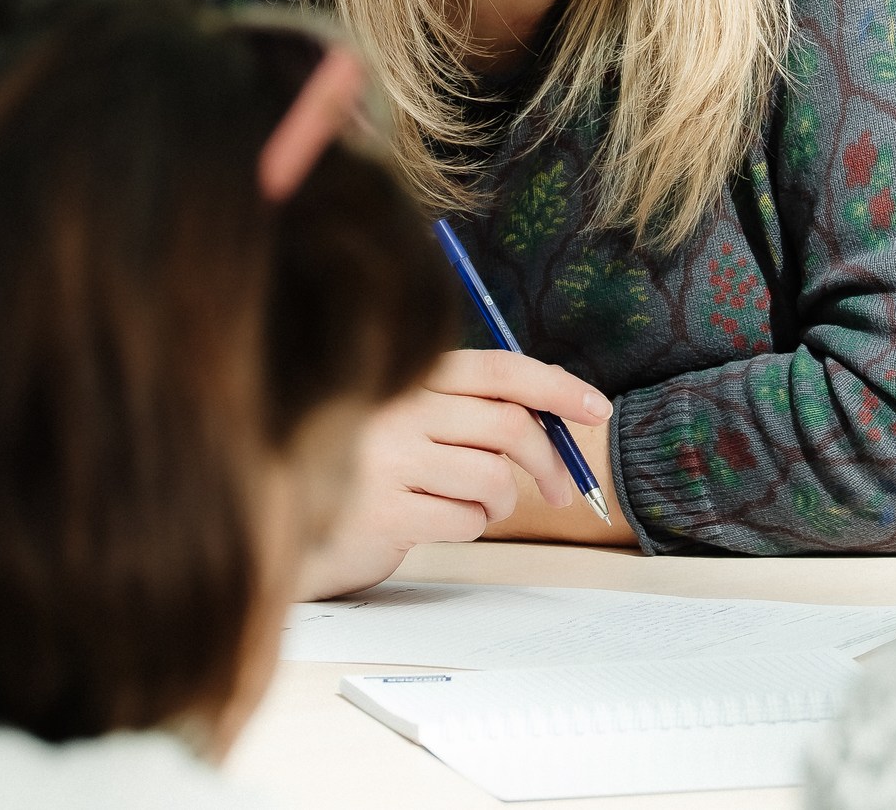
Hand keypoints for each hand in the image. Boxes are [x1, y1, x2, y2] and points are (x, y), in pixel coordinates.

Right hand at [294, 349, 613, 597]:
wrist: (297, 520)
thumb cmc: (373, 467)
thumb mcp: (415, 420)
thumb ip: (470, 409)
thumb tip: (558, 417)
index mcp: (412, 374)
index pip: (501, 368)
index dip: (557, 387)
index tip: (598, 409)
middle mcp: (400, 406)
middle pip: (510, 426)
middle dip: (549, 463)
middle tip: (561, 492)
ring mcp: (390, 457)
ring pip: (494, 479)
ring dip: (500, 502)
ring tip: (473, 505)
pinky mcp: (387, 510)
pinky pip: (467, 520)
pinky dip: (470, 527)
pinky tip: (437, 521)